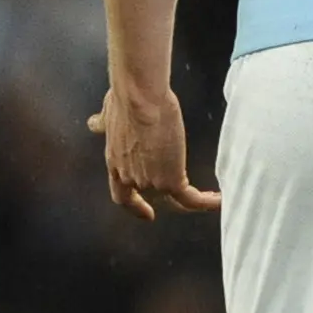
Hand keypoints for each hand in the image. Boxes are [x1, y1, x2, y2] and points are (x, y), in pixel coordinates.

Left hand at [87, 85, 219, 221]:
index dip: (135, 206)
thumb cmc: (125, 100)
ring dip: (191, 200)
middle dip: (167, 197)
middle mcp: (131, 178)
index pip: (123, 196)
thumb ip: (103, 122)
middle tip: (184, 196)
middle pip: (152, 197)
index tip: (146, 213)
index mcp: (116, 164)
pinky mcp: (171, 180)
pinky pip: (191, 199)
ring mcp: (151, 182)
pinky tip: (217, 201)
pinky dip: (205, 203)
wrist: (140, 99)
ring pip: (174, 200)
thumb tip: (94, 123)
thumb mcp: (108, 114)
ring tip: (209, 198)